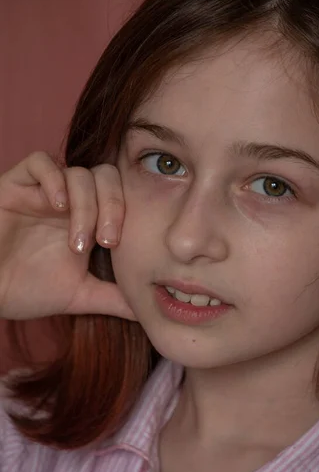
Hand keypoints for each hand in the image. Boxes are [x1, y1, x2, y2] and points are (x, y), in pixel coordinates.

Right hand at [0, 152, 134, 320]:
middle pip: (106, 177)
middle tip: (106, 241)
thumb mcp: (80, 295)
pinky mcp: (15, 185)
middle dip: (113, 206)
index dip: (127, 213)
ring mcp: (44, 191)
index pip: (121, 194)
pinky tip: (57, 206)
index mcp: (89, 219)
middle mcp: (70, 201)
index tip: (117, 248)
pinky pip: (40, 161)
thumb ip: (115, 298)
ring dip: (85, 205)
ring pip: (79, 172)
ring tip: (77, 242)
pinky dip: (54, 179)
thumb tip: (150, 310)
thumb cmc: (26, 290)